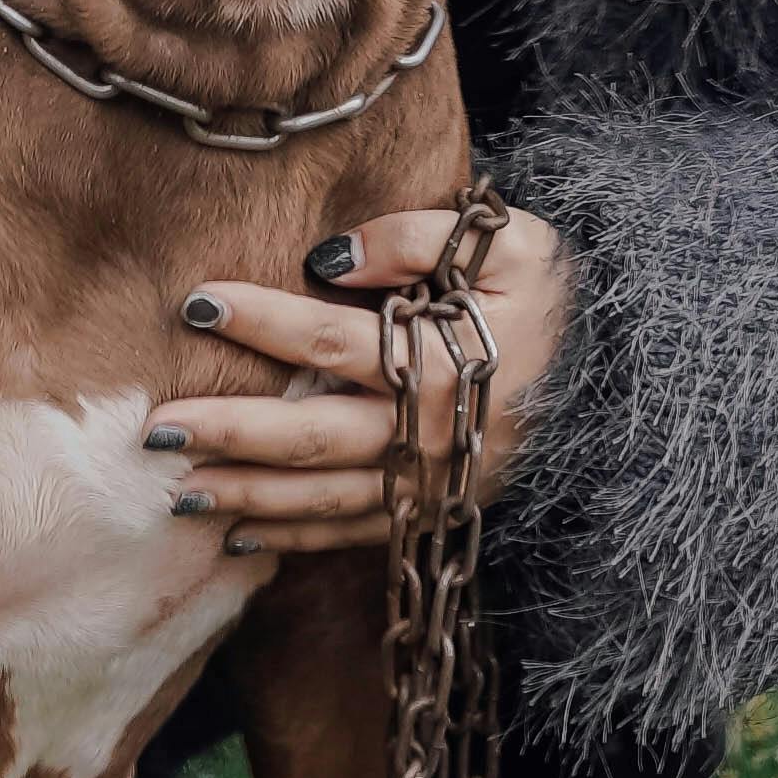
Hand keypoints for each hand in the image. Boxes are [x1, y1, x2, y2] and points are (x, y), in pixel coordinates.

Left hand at [144, 207, 570, 543]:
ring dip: (248, 497)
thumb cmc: (554, 298)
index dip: (263, 320)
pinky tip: (239, 539)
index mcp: (446, 361)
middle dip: (231, 433)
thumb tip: (328, 255)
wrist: (621, 380)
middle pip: (313, 436)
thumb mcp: (510, 242)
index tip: (197, 303)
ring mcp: (432, 482)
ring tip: (178, 489)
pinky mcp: (436, 512)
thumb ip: (418, 237)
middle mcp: (430, 432)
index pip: (333, 339)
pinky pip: (355, 533)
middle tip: (156, 430)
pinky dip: (296, 540)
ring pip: (324, 497)